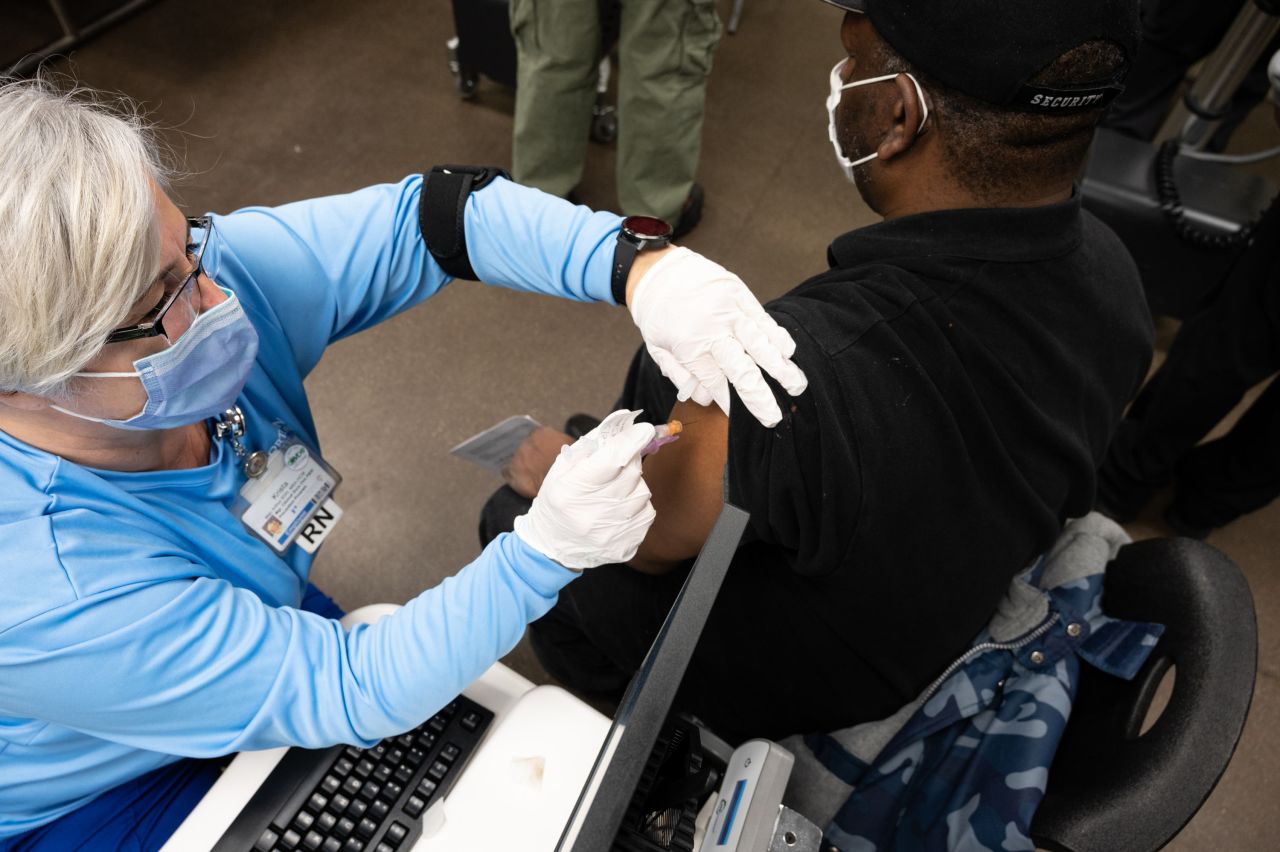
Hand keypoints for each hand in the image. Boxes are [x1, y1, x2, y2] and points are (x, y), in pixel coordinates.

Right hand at [513, 410, 656, 568]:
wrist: (553, 546)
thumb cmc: (558, 500)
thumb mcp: (562, 469)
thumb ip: (591, 444)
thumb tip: (623, 423)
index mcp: (571, 490)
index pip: (612, 459)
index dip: (632, 441)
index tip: (645, 429)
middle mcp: (591, 514)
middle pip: (631, 473)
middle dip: (631, 460)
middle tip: (621, 460)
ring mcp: (610, 533)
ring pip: (642, 492)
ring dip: (633, 485)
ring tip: (615, 490)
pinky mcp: (626, 546)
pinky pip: (647, 513)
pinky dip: (637, 506)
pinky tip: (620, 508)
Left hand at [627, 247, 807, 427]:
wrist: (655, 270)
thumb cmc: (657, 314)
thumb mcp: (657, 349)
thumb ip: (681, 375)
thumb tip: (706, 398)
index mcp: (689, 348)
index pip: (716, 384)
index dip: (732, 403)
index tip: (746, 419)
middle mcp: (712, 331)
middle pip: (742, 371)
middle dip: (760, 397)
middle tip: (774, 416)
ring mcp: (728, 311)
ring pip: (760, 345)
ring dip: (780, 368)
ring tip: (796, 386)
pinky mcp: (739, 294)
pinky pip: (763, 319)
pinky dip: (777, 337)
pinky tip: (788, 352)